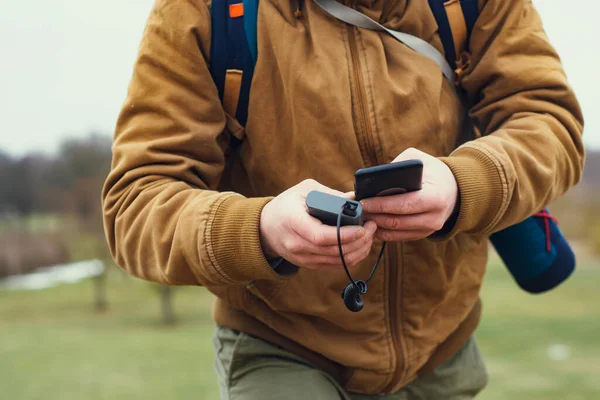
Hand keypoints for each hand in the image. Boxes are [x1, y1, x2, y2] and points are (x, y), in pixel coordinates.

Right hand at [260, 179, 377, 269]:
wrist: (266, 228)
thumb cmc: (287, 205)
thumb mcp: (304, 190)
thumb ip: (330, 194)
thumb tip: (355, 199)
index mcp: (293, 222)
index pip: (321, 236)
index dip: (344, 235)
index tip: (362, 228)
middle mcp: (297, 244)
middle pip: (334, 251)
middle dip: (359, 241)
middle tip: (372, 227)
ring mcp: (303, 258)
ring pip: (338, 261)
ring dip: (359, 250)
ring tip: (369, 235)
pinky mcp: (310, 265)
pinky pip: (336, 265)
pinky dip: (352, 257)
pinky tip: (361, 245)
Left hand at [360, 148, 457, 241]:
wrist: (454, 188)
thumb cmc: (432, 171)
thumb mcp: (419, 160)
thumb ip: (398, 166)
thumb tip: (374, 179)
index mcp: (435, 197)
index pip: (403, 204)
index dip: (381, 204)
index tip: (363, 201)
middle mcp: (434, 217)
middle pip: (397, 221)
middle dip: (374, 215)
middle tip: (357, 210)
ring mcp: (429, 229)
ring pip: (396, 231)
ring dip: (376, 225)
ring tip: (361, 215)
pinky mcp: (423, 234)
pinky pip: (399, 237)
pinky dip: (383, 231)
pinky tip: (371, 223)